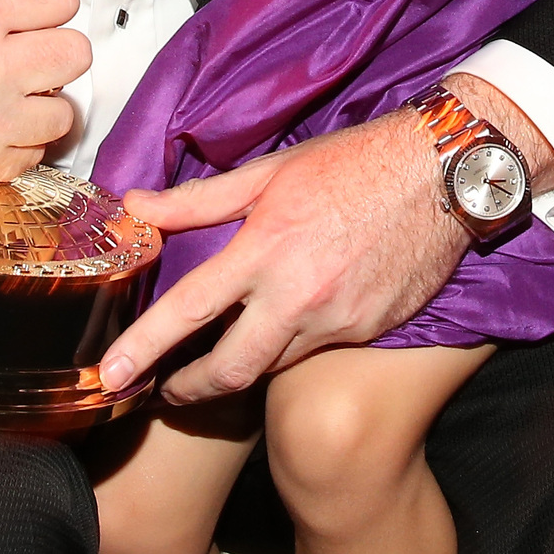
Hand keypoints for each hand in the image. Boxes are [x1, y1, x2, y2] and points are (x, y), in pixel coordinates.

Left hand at [99, 112, 469, 403]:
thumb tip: (135, 206)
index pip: (190, 309)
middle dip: (188, 390)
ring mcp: (338, 321)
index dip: (145, 347)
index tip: (112, 376)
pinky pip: (317, 352)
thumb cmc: (351, 163)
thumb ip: (198, 200)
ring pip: (273, 365)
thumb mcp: (268, 171)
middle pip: (231, 369)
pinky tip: (288, 324)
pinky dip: (292, 345)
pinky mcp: (368, 332)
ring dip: (242, 367)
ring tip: (221, 357)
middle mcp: (299, 295)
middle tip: (165, 390)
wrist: (441, 174)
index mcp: (265, 248)